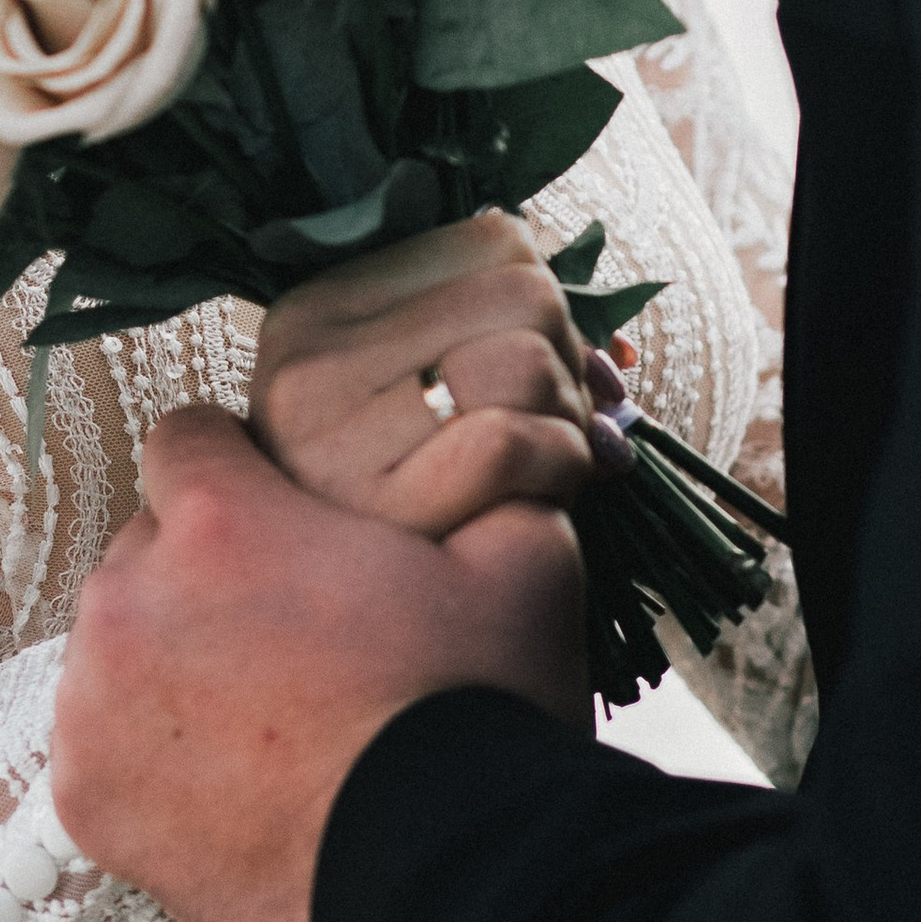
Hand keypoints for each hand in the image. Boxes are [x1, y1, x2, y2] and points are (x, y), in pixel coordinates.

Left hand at [53, 405, 588, 921]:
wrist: (450, 891)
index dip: (237, 463)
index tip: (273, 502)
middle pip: (151, 548)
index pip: (184, 437)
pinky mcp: (87, 803)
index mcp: (218, 523)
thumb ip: (489, 482)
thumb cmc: (475, 722)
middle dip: (211, 573)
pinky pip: (106, 743)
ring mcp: (97, 708)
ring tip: (267, 715)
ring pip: (121, 647)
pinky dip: (153, 755)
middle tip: (292, 629)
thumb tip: (503, 456)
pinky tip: (234, 777)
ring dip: (174, 662)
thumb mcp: (521, 563)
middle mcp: (131, 602)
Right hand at [250, 206, 632, 535]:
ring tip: (553, 466)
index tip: (551, 370)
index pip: (494, 237)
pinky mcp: (375, 501)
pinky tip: (552, 496)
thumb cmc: (400, 530)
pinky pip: (515, 441)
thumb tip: (613, 353)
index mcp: (314, 310)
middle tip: (558, 427)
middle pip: (526, 291)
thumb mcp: (414, 412)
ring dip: (572, 421)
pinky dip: (562, 466)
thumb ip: (491, 349)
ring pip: (529, 361)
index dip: (553, 305)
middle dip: (570, 363)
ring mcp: (331, 430)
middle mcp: (306, 357)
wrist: (352, 684)